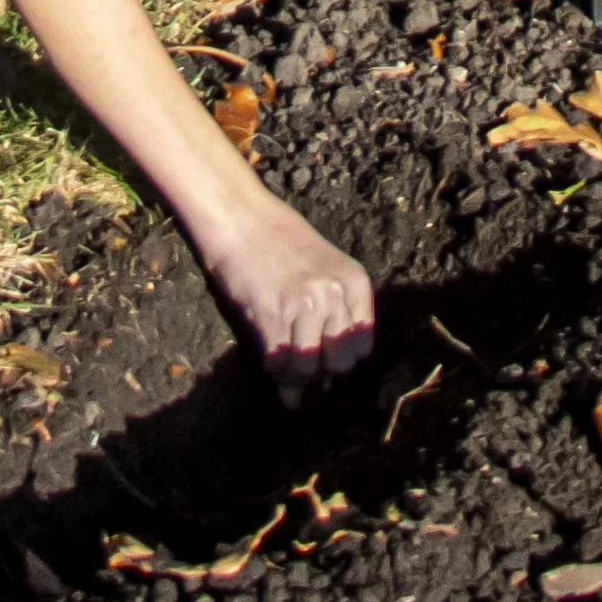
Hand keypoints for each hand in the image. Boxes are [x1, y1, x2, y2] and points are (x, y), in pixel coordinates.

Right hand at [197, 185, 375, 383]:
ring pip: (306, 368)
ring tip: (282, 361)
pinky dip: (272, 368)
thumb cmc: (279, 240)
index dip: (340, 355)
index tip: (322, 351)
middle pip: (339, 364)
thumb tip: (320, 386)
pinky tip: (267, 356)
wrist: (239, 215)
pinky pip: (278, 362)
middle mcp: (334, 294)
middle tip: (301, 356)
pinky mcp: (272, 314)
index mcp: (354, 282)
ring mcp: (304, 305)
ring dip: (292, 373)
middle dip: (320, 368)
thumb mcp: (321, 270)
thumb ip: (329, 319)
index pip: (362, 348)